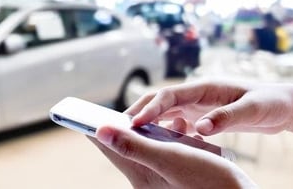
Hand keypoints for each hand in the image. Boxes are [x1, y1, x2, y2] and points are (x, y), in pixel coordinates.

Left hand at [89, 118, 254, 187]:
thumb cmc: (210, 183)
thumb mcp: (170, 159)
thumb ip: (134, 145)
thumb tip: (100, 130)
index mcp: (140, 172)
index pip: (108, 146)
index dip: (95, 128)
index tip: (82, 114)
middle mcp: (146, 178)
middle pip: (126, 145)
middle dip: (127, 126)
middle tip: (125, 111)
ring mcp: (161, 180)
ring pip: (147, 148)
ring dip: (153, 130)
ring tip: (170, 121)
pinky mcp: (176, 179)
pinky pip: (165, 154)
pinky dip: (171, 140)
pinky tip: (185, 133)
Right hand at [127, 78, 292, 135]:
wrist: (285, 105)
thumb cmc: (271, 102)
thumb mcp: (253, 110)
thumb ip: (226, 117)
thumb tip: (199, 128)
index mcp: (205, 87)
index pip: (168, 95)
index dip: (149, 108)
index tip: (133, 122)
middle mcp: (198, 94)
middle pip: (160, 101)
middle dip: (139, 112)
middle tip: (119, 127)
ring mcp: (199, 105)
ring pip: (166, 112)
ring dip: (150, 122)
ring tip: (134, 137)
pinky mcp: (204, 115)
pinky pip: (179, 123)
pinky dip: (168, 131)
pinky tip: (166, 144)